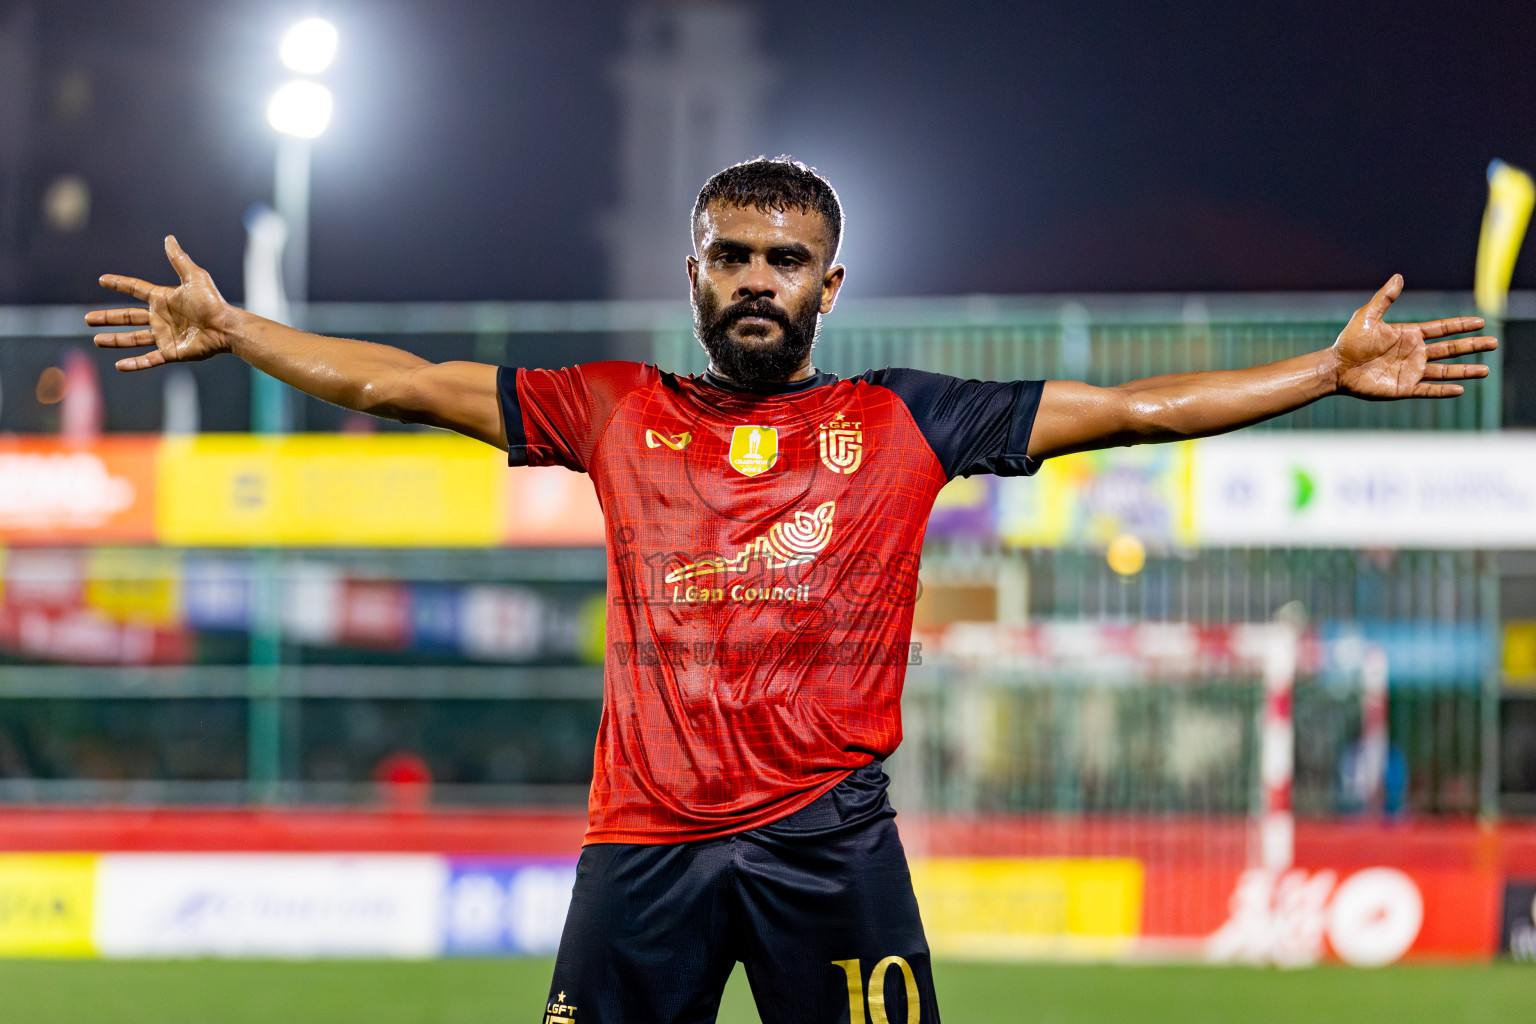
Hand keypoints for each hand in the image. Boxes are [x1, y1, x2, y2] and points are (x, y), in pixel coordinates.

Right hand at [87, 235, 239, 370]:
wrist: (225, 327)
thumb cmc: (212, 302)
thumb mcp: (194, 277)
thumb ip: (179, 259)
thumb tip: (169, 238)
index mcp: (163, 299)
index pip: (135, 290)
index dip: (119, 284)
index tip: (102, 280)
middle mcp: (161, 317)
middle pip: (127, 317)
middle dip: (108, 318)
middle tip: (87, 319)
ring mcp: (165, 336)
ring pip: (133, 339)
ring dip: (115, 340)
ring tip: (96, 340)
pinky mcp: (171, 352)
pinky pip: (149, 359)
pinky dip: (135, 364)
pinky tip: (119, 365)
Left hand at [1332, 275, 1496, 399]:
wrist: (1336, 367)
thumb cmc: (1349, 341)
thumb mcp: (1368, 316)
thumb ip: (1385, 298)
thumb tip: (1398, 277)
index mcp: (1409, 335)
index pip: (1441, 329)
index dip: (1460, 326)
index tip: (1480, 323)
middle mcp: (1414, 353)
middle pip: (1450, 349)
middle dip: (1472, 346)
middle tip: (1494, 343)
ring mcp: (1410, 371)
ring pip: (1445, 371)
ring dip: (1465, 371)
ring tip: (1485, 370)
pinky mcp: (1403, 388)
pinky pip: (1428, 390)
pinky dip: (1443, 390)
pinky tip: (1460, 389)